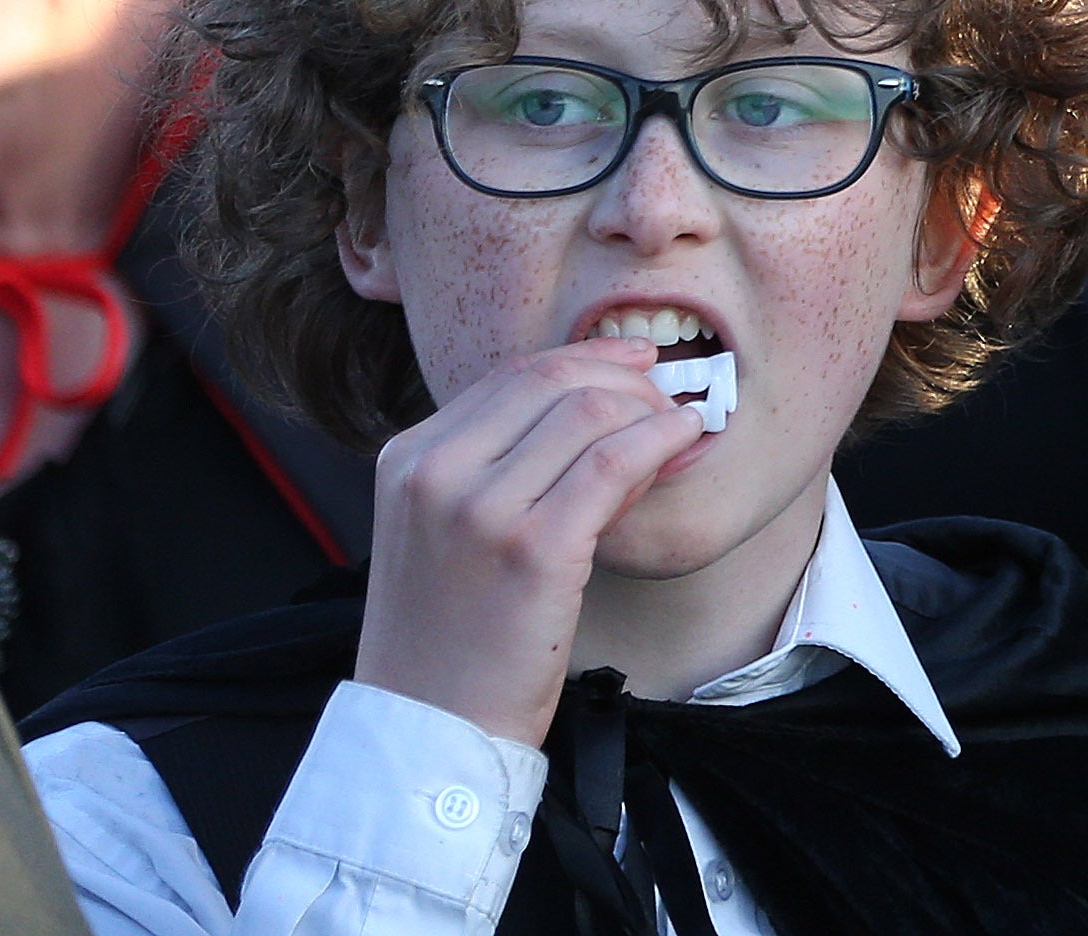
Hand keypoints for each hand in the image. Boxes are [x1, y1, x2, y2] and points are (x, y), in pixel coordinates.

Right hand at [348, 338, 703, 745]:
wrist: (431, 727)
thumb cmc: (450, 633)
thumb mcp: (441, 529)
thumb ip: (494, 463)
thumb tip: (596, 403)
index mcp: (407, 459)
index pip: (512, 374)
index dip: (588, 360)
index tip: (635, 367)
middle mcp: (434, 474)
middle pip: (554, 379)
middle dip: (624, 381)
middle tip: (664, 400)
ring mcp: (479, 510)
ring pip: (589, 411)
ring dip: (648, 413)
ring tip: (672, 435)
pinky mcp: (532, 549)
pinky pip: (614, 462)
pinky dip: (660, 440)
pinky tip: (681, 442)